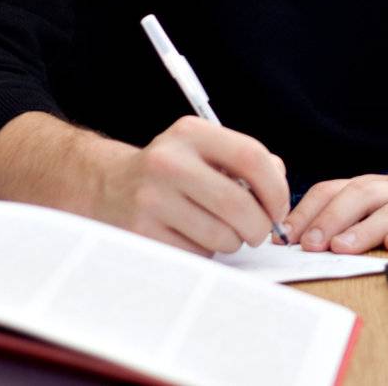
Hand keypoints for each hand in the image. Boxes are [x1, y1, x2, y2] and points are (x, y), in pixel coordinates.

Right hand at [89, 115, 289, 255]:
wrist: (108, 186)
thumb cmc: (173, 172)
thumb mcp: (205, 150)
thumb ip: (249, 163)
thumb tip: (279, 195)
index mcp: (191, 133)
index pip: (251, 157)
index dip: (276, 189)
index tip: (280, 209)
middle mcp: (168, 162)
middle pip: (238, 204)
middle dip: (260, 226)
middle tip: (259, 231)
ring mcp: (151, 199)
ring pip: (220, 235)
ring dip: (232, 242)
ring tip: (221, 231)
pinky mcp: (141, 233)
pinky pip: (196, 254)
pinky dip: (206, 253)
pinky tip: (193, 238)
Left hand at [284, 168, 387, 253]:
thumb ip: (356, 216)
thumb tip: (306, 242)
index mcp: (380, 187)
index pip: (336, 189)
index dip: (309, 210)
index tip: (285, 236)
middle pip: (361, 194)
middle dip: (331, 218)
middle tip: (309, 245)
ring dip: (364, 229)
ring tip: (342, 248)